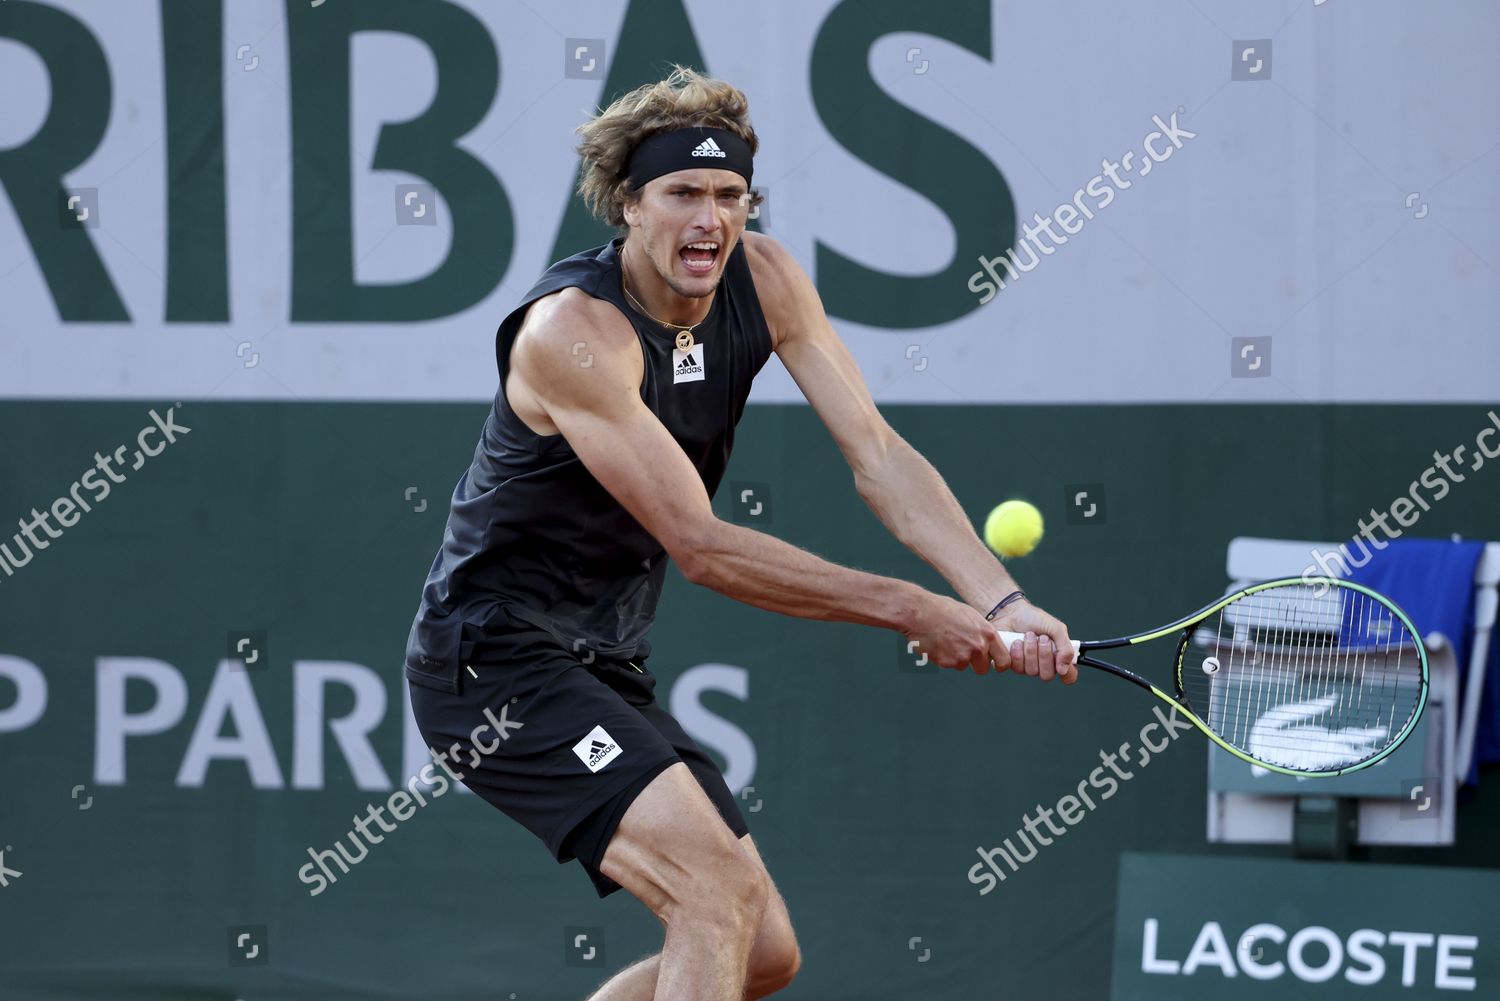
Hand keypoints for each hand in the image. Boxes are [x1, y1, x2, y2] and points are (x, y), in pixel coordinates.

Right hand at [903, 593, 1020, 675]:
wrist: (919, 612)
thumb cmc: (943, 609)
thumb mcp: (970, 615)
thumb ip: (982, 632)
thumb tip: (988, 643)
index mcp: (987, 634)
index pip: (1004, 661)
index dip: (999, 664)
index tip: (993, 663)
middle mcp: (978, 647)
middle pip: (983, 669)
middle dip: (975, 664)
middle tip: (964, 651)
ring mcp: (962, 656)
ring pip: (963, 666)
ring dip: (956, 658)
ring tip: (946, 640)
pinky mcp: (947, 663)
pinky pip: (949, 665)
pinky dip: (944, 658)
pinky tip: (938, 643)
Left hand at [989, 599, 1077, 684]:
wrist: (1011, 613)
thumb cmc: (1035, 619)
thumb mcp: (1056, 628)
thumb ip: (1066, 648)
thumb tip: (1064, 669)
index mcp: (1059, 656)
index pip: (1069, 675)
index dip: (1067, 673)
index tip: (1061, 663)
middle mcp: (1044, 664)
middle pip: (1047, 675)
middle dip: (1044, 654)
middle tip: (1041, 638)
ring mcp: (1028, 666)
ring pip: (1031, 671)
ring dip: (1030, 650)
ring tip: (1028, 635)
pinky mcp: (1013, 664)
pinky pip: (1017, 668)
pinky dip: (1017, 652)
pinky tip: (1016, 641)